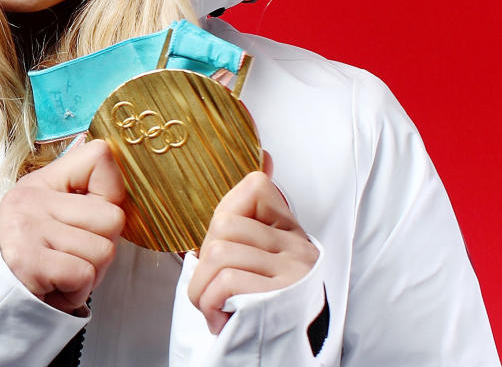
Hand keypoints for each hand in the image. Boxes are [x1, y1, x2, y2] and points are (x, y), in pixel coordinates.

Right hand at [0, 139, 125, 312]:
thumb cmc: (34, 256)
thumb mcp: (52, 212)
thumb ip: (83, 190)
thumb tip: (109, 159)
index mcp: (42, 182)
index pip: (100, 158)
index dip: (110, 193)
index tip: (90, 217)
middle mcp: (31, 200)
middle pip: (113, 218)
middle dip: (101, 246)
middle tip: (73, 256)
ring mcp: (28, 229)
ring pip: (103, 251)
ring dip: (90, 274)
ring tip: (62, 273)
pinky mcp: (29, 263)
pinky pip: (84, 274)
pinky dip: (76, 292)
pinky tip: (55, 286)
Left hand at [187, 152, 318, 333]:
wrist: (294, 358)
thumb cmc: (272, 309)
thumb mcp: (271, 259)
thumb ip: (257, 219)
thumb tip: (265, 155)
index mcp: (293, 233)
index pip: (254, 187)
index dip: (225, 212)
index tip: (220, 245)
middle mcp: (299, 249)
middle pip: (224, 225)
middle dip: (203, 261)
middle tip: (212, 288)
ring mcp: (292, 273)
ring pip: (218, 252)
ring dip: (201, 288)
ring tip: (214, 307)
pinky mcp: (280, 300)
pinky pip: (225, 282)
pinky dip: (211, 303)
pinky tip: (222, 318)